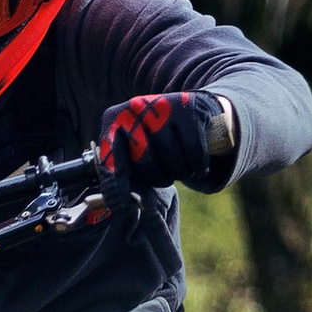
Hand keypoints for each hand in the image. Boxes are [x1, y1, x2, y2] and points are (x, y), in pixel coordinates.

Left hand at [98, 91, 237, 197]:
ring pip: (173, 159)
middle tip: (165, 175)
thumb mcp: (134, 153)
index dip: (120, 186)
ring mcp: (162, 104)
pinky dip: (198, 164)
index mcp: (113, 120)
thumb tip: (127, 205)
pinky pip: (194, 151)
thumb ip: (125, 175)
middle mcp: (134, 108)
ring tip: (181, 166)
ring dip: (181, 172)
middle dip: (158, 177)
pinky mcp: (189, 108)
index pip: (113, 161)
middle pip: (146, 163)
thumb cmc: (155, 141)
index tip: (126, 206)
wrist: (189, 110)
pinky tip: (197, 163)